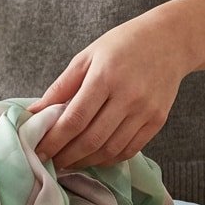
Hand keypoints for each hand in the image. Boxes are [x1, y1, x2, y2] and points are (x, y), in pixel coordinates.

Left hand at [27, 12, 192, 168]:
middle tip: (51, 162)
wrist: (169, 41)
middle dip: (67, 156)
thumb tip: (34, 111)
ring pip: (111, 149)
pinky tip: (94, 158)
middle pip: (92, 139)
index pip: (75, 119)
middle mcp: (128, 96)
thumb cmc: (122, 45)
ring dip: (86, 161)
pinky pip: (130, 149)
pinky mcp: (158, 121)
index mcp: (105, 77)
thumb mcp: (87, 57)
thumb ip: (61, 86)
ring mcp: (145, 111)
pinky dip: (109, 159)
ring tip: (69, 163)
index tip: (39, 152)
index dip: (55, 140)